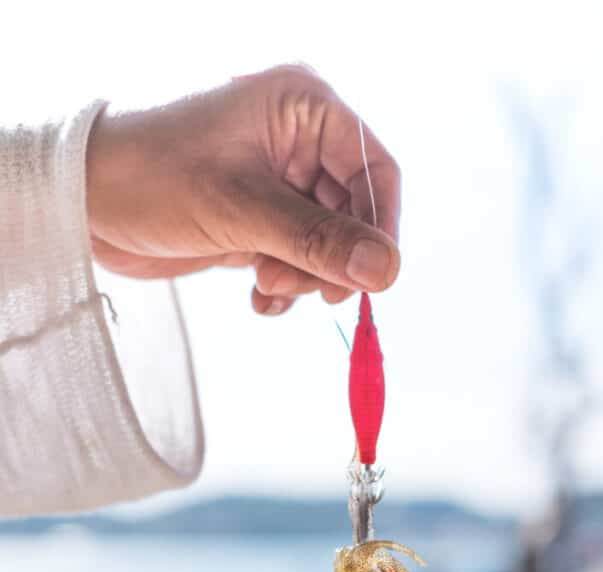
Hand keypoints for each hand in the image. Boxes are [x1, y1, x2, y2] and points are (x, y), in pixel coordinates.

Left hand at [86, 65, 400, 314]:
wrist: (82, 203)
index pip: (374, 171)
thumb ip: (318, 241)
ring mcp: (276, 183)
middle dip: (329, 258)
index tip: (370, 280)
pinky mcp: (257, 219)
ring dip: (303, 275)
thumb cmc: (153, 178)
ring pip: (325, 243)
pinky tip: (259, 297)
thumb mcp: (242, 210)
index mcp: (302, 109)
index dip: (378, 229)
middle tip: (293, 284)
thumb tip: (386, 273)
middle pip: (353, 213)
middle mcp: (296, 142)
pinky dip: (285, 285)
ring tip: (263, 282)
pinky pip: (296, 258)